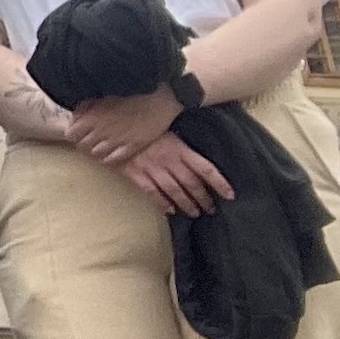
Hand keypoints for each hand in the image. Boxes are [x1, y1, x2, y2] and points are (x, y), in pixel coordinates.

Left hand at [64, 90, 179, 172]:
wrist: (158, 99)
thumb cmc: (131, 94)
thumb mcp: (104, 97)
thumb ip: (86, 107)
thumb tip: (74, 117)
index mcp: (93, 117)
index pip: (71, 134)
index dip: (73, 134)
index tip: (78, 132)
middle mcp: (101, 131)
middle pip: (82, 146)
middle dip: (83, 143)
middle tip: (91, 139)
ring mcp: (117, 140)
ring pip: (96, 154)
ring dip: (96, 151)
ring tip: (102, 145)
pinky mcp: (131, 147)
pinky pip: (113, 159)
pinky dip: (109, 158)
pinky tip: (113, 152)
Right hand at [110, 132, 231, 217]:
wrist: (109, 126)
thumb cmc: (140, 125)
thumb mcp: (164, 128)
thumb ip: (180, 144)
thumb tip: (197, 158)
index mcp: (179, 148)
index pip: (206, 168)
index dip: (220, 183)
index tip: (230, 194)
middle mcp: (168, 160)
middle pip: (192, 183)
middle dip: (204, 198)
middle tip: (211, 209)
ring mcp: (152, 168)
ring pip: (175, 191)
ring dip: (187, 204)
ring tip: (195, 213)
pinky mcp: (136, 174)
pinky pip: (152, 193)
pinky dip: (163, 203)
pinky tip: (170, 210)